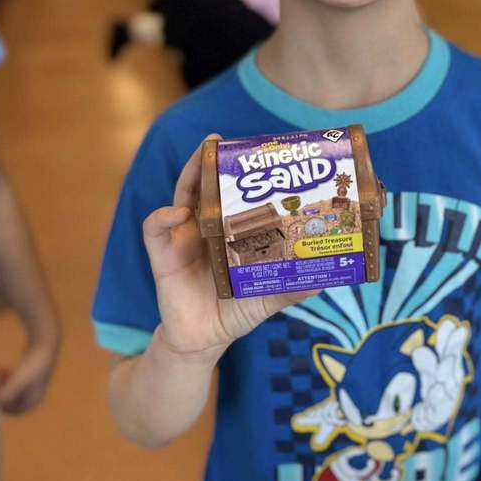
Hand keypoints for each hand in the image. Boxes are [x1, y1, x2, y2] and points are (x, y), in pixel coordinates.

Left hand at [0, 334, 59, 414]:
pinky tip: (2, 367)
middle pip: (10, 402)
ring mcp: (32, 388)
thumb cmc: (31, 364)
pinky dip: (7, 378)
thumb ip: (6, 392)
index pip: (12, 411)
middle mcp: (34, 397)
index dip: (1, 403)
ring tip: (1, 371)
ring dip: (2, 384)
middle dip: (2, 392)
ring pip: (10, 392)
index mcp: (33, 401)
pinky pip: (13, 384)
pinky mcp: (29, 378)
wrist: (44, 346)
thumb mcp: (17, 380)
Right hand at [142, 135, 316, 353]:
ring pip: (181, 195)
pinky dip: (163, 218)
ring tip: (201, 157)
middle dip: (210, 160)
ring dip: (190, 175)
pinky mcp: (162, 255)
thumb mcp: (268, 297)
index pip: (232, 191)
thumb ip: (292, 288)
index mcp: (230, 228)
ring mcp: (182, 237)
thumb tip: (325, 280)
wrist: (205, 339)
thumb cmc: (237, 309)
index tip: (253, 150)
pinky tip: (178, 214)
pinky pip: (155, 229)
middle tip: (220, 141)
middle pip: (205, 184)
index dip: (237, 170)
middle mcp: (205, 225)